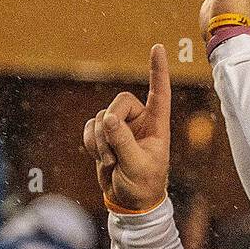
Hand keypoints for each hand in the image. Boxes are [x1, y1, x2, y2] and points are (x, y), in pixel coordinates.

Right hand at [82, 45, 170, 211]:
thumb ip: (123, 142)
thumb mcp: (137, 167)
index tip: (158, 48)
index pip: (159, 93)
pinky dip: (91, 143)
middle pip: (119, 102)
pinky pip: (90, 127)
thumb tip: (109, 118)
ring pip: (101, 116)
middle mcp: (140, 121)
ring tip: (111, 161)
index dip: (158, 71)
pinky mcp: (104, 134)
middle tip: (113, 153)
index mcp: (158, 126)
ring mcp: (121, 127)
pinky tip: (102, 158)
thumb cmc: (143, 185)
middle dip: (111, 125)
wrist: (129, 201)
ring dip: (101, 141)